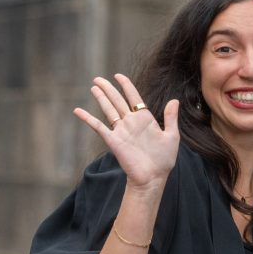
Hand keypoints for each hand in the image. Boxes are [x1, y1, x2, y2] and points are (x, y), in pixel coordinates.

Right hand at [73, 73, 179, 188]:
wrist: (153, 177)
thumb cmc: (164, 159)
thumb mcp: (172, 136)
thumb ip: (171, 118)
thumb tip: (175, 100)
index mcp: (145, 119)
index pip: (134, 97)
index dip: (126, 85)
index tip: (119, 76)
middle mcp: (131, 122)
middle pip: (117, 100)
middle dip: (108, 89)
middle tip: (98, 78)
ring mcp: (121, 131)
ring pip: (109, 110)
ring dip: (101, 98)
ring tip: (94, 87)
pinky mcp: (114, 141)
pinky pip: (98, 127)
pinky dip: (88, 119)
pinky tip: (78, 111)